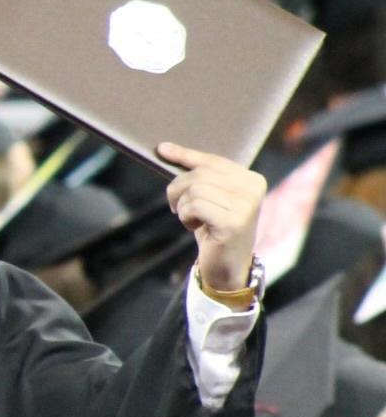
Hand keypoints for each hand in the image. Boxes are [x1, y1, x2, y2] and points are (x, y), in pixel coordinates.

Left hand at [159, 142, 265, 293]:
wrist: (226, 267)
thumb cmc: (214, 229)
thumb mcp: (210, 198)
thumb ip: (198, 176)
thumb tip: (166, 149)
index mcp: (252, 180)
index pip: (213, 161)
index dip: (186, 155)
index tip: (162, 149)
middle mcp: (254, 190)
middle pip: (200, 174)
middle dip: (178, 188)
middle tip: (177, 206)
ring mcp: (246, 206)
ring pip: (195, 189)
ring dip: (182, 205)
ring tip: (190, 218)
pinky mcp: (233, 222)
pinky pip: (195, 205)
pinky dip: (186, 215)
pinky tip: (194, 226)